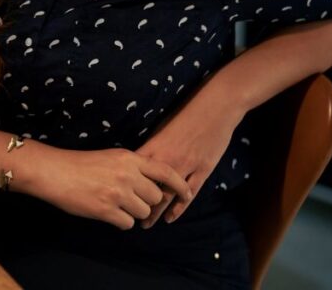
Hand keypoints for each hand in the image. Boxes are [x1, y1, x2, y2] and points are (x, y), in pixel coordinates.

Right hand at [23, 145, 193, 230]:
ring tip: (117, 205)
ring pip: (144, 213)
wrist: (54, 172)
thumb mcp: (111, 157)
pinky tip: (109, 213)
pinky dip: (121, 222)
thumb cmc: (80, 164)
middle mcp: (127, 175)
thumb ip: (132, 166)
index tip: (187, 193)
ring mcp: (118, 193)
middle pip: (156, 197)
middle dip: (147, 202)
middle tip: (132, 200)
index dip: (179, 185)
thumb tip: (151, 182)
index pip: (165, 172)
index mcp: (130, 158)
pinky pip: (128, 224)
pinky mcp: (107, 210)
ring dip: (134, 213)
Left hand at [134, 88, 244, 228]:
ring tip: (146, 223)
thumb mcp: (163, 126)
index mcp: (155, 146)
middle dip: (138, 203)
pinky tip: (170, 218)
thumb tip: (135, 158)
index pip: (135, 171)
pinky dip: (179, 208)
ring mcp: (187, 166)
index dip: (126, 185)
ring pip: (167, 195)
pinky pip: (189, 194)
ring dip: (156, 211)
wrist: (215, 108)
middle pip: (149, 187)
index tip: (116, 196)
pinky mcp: (203, 170)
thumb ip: (151, 144)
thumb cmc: (187, 113)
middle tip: (128, 216)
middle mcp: (169, 159)